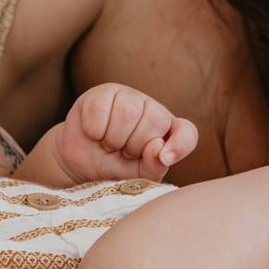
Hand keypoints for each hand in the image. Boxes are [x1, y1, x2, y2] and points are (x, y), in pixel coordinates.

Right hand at [45, 82, 198, 185]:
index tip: (164, 158)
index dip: (179, 144)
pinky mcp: (101, 93)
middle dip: (135, 145)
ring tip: (108, 144)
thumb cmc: (115, 168)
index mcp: (167, 131)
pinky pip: (101, 109)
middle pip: (155, 120)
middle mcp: (151, 109)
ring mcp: (126, 96)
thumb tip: (159, 148)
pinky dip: (95, 129)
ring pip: (128, 112)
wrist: (80, 165)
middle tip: (122, 152)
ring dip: (114, 138)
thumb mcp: (137, 175)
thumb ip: (154, 166)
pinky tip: (93, 133)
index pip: (187, 133)